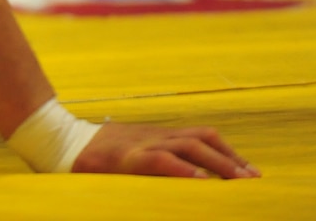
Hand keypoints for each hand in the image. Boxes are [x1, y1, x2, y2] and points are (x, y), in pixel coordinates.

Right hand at [72, 121, 260, 178]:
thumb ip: (152, 159)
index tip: (248, 169)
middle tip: (254, 178)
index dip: (227, 150)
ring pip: (190, 146)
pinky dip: (184, 169)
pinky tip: (201, 181)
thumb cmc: (94, 153)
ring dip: (219, 163)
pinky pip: (162, 160)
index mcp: (156, 135)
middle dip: (232, 159)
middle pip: (202, 138)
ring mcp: (143, 144)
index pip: (200, 135)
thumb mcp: (129, 151)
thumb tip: (178, 175)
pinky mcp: (129, 157)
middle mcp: (155, 135)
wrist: (61, 140)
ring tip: (239, 180)